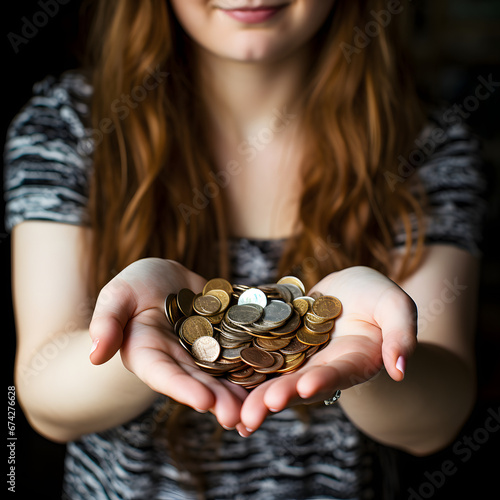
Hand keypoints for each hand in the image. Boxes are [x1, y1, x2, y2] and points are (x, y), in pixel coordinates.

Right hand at [89, 258, 246, 428]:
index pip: (163, 375)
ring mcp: (204, 351)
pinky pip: (241, 349)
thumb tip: (95, 355)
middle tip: (239, 417)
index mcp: (149, 354)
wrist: (166, 278)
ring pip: (223, 373)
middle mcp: (178, 360)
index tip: (202, 401)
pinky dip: (255, 361)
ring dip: (240, 390)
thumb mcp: (118, 295)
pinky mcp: (225, 339)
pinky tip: (274, 372)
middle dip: (218, 399)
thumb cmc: (136, 284)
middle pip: (198, 381)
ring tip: (260, 406)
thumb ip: (107, 322)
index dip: (182, 388)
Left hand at [237, 266, 416, 433]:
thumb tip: (401, 370)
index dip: (323, 381)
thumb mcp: (396, 304)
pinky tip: (221, 381)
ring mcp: (299, 358)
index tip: (306, 388)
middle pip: (299, 385)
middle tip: (253, 416)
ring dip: (254, 395)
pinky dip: (244, 369)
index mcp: (353, 360)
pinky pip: (260, 357)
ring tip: (234, 414)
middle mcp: (323, 366)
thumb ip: (402, 334)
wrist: (348, 289)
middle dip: (277, 399)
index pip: (338, 373)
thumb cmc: (376, 295)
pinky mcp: (279, 345)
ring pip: (275, 378)